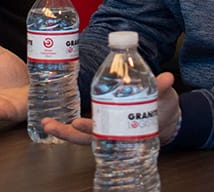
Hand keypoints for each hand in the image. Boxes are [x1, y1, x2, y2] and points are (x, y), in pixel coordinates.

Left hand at [41, 71, 178, 145]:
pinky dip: (71, 119)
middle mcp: (111, 130)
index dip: (88, 129)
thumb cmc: (164, 109)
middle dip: (65, 131)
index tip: (76, 124)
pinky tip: (56, 111)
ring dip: (63, 128)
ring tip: (45, 121)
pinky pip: (85, 120)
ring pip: (81, 131)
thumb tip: (167, 78)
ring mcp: (105, 124)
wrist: (166, 113)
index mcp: (124, 130)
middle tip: (48, 124)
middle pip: (84, 135)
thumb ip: (162, 90)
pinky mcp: (104, 116)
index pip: (102, 133)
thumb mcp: (165, 100)